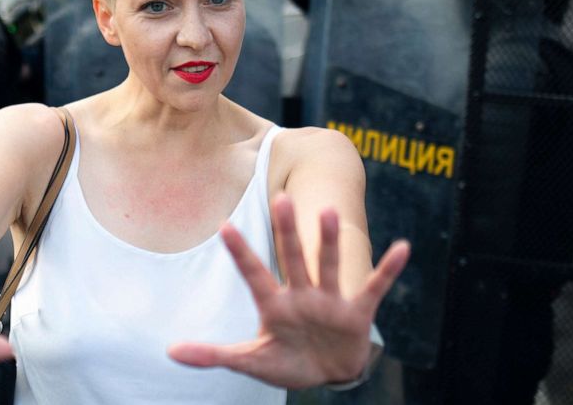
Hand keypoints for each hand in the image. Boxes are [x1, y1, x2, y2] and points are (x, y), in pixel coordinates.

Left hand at [168, 194, 409, 388]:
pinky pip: (374, 287)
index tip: (223, 225)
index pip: (253, 274)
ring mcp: (330, 301)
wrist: (326, 373)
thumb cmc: (285, 362)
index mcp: (274, 305)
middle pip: (293, 258)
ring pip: (329, 265)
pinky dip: (387, 270)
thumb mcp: (249, 362)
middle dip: (287, 232)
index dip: (239, 252)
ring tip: (329, 211)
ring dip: (330, 241)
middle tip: (280, 199)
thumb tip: (169, 351)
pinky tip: (402, 248)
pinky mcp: (357, 313)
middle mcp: (302, 295)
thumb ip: (213, 355)